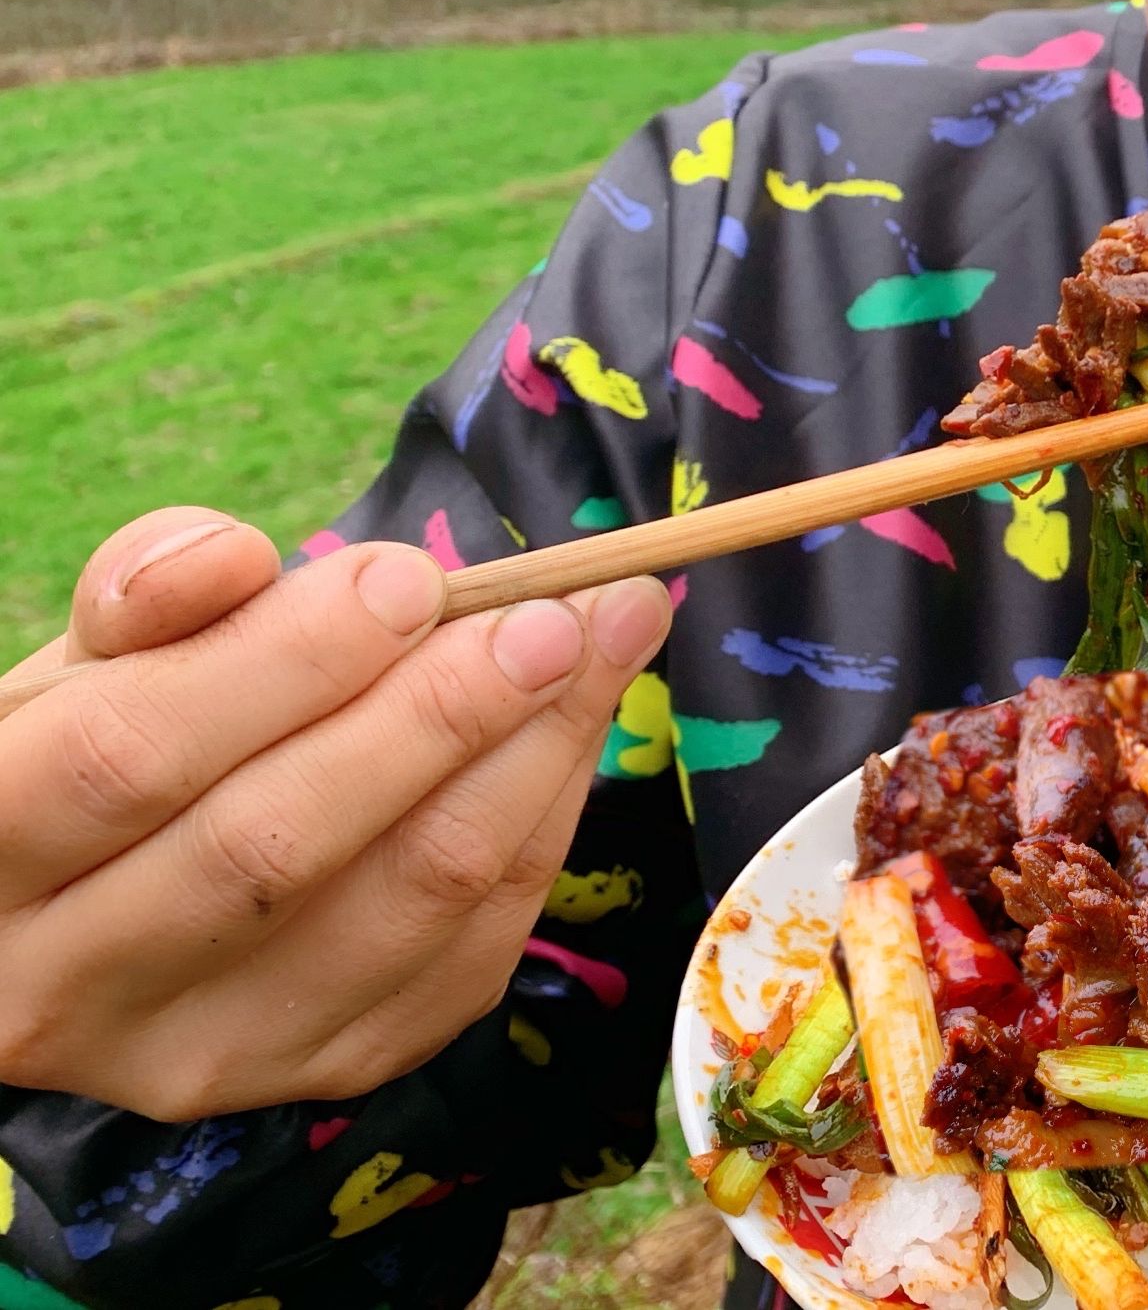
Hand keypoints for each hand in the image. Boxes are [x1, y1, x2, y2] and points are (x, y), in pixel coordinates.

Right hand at [0, 507, 671, 1120]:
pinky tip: (568, 741)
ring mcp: (190, 1056)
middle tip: (555, 616)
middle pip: (274, 846)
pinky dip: (536, 837)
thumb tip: (238, 556)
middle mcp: (58, 990)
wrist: (84, 916)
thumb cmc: (86, 752)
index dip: (283, 663)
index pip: (128, 756)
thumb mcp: (79, 665)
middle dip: (437, 716)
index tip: (409, 578)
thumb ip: (143, 594)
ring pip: (394, 910)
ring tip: (603, 644)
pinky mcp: (310, 1078)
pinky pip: (459, 961)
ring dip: (526, 766)